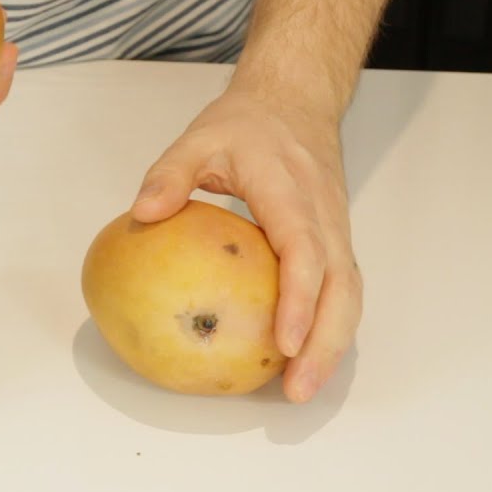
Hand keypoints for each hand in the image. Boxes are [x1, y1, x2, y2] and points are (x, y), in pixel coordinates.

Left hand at [129, 87, 363, 403]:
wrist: (295, 102)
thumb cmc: (247, 125)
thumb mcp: (198, 138)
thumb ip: (169, 173)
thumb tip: (142, 214)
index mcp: (292, 192)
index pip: (305, 250)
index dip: (300, 299)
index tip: (282, 341)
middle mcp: (324, 216)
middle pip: (341, 287)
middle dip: (324, 343)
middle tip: (296, 389)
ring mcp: (335, 230)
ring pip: (348, 295)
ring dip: (330, 345)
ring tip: (299, 389)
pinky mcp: (334, 241)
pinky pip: (338, 290)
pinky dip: (326, 328)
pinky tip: (295, 359)